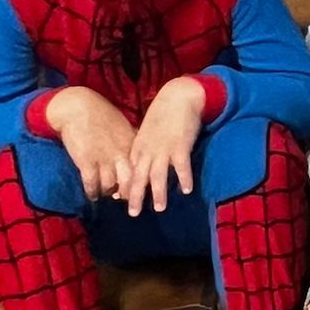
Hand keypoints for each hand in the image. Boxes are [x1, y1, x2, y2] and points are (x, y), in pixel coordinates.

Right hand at [46, 87, 136, 202]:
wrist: (78, 107)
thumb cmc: (102, 114)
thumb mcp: (124, 125)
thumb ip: (132, 140)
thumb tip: (140, 152)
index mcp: (131, 145)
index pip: (142, 168)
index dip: (142, 181)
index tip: (141, 188)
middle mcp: (120, 154)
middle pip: (129, 182)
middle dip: (128, 194)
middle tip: (124, 199)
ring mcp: (103, 159)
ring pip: (109, 185)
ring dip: (107, 192)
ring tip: (105, 194)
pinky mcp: (86, 162)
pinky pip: (91, 184)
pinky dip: (92, 192)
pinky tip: (92, 195)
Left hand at [126, 76, 206, 215]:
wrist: (178, 96)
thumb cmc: (164, 113)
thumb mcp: (148, 131)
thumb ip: (144, 147)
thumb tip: (143, 163)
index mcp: (138, 147)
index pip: (129, 171)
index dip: (125, 187)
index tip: (122, 201)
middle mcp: (148, 150)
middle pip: (139, 177)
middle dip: (135, 197)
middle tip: (133, 213)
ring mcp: (164, 149)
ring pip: (158, 175)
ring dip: (158, 193)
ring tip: (159, 208)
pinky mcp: (180, 146)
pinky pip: (181, 166)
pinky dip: (183, 178)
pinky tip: (186, 190)